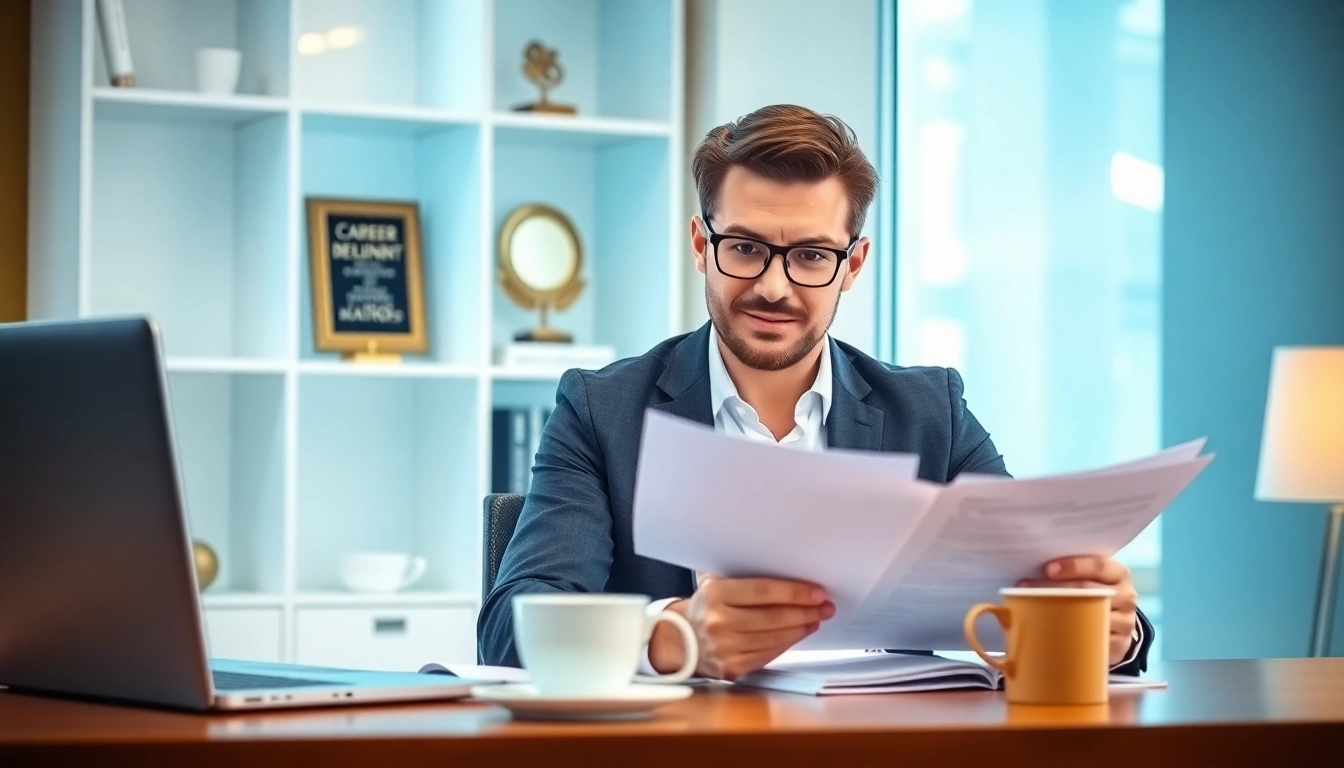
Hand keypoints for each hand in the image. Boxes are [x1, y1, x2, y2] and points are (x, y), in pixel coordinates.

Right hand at [648, 577, 834, 679]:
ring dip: (801, 627)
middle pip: (773, 617)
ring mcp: (726, 647)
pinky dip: (787, 644)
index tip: (816, 592)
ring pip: (774, 638)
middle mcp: (719, 622)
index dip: (794, 592)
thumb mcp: (714, 584)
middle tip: (824, 606)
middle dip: (804, 611)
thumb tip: (787, 573)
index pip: (763, 592)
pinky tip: (798, 634)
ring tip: (816, 618)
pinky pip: (768, 654)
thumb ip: (743, 578)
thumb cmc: (704, 608)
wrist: (679, 641)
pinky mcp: (733, 667)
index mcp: (715, 595)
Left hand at [1019, 556, 1137, 666]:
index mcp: (1119, 574)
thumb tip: (1031, 565)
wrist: (1117, 623)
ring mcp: (1125, 622)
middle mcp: (1126, 596)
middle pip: (1090, 591)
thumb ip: (1071, 570)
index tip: (1047, 569)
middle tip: (1027, 588)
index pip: (1098, 566)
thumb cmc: (1094, 592)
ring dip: (1059, 614)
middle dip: (1055, 588)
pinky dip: (1072, 636)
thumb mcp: (1090, 577)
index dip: (1073, 566)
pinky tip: (1052, 632)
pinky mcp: (1120, 645)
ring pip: (1092, 617)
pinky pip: (1095, 640)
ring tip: (1032, 609)